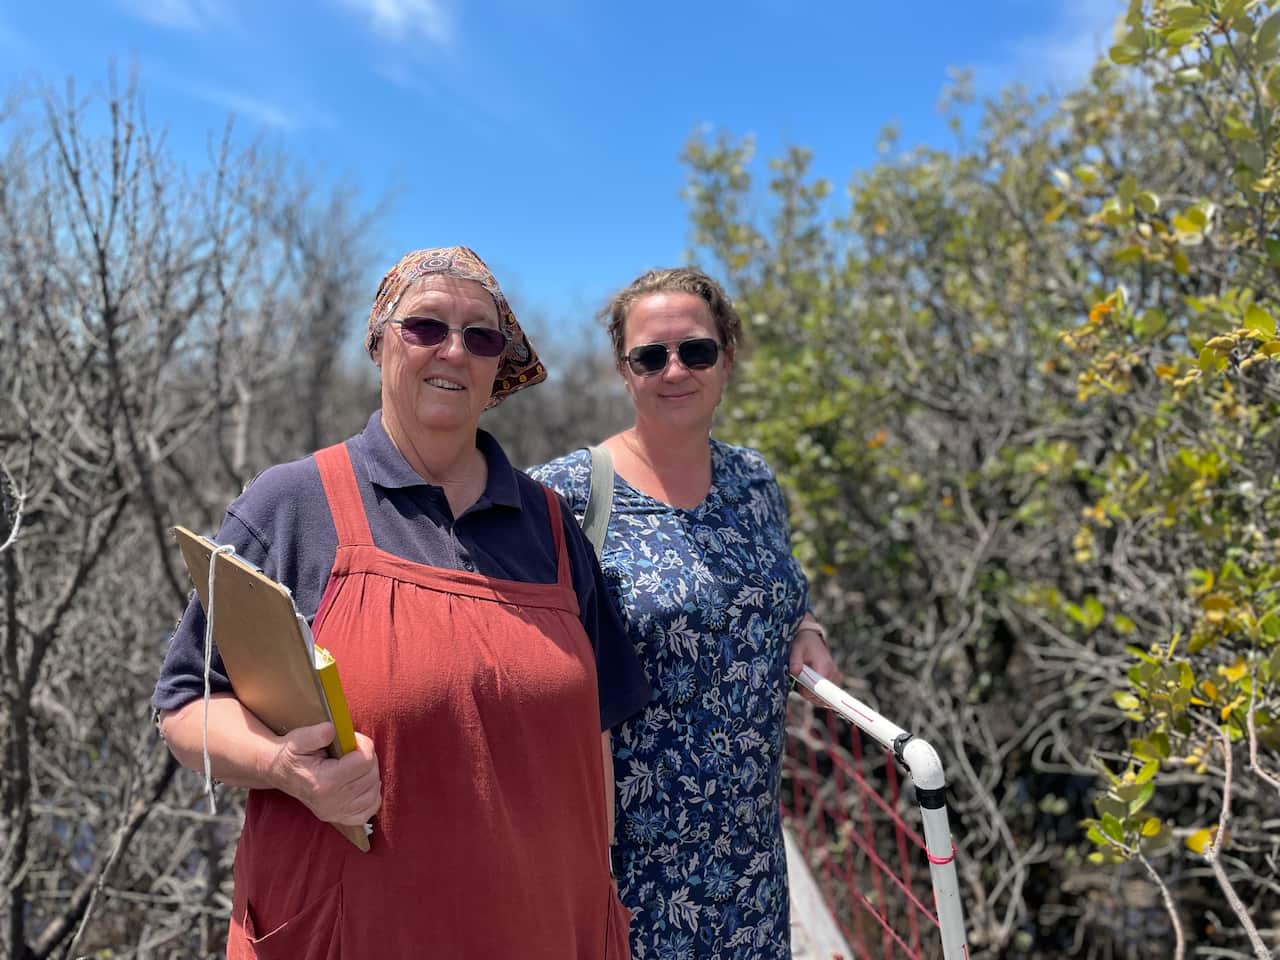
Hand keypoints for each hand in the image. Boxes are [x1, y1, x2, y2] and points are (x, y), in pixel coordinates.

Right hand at [266, 722, 380, 825]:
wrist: (281, 772)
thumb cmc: (294, 754)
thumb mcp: (299, 738)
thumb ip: (316, 734)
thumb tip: (332, 730)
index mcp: (323, 782)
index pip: (364, 761)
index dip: (363, 745)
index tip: (352, 741)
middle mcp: (331, 802)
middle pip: (371, 775)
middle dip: (367, 758)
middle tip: (351, 752)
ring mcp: (336, 813)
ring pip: (374, 790)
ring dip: (370, 774)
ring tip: (354, 766)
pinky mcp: (340, 818)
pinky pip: (371, 808)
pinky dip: (371, 794)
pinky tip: (359, 783)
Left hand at [789, 623, 839, 701]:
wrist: (812, 640)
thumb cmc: (804, 644)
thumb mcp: (796, 649)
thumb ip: (795, 661)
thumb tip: (795, 671)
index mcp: (825, 665)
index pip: (821, 688)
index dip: (809, 692)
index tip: (800, 689)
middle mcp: (833, 673)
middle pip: (823, 696)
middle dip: (808, 694)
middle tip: (799, 682)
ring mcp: (835, 677)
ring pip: (824, 698)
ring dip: (811, 694)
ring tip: (803, 680)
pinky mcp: (834, 681)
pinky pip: (825, 695)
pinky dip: (815, 694)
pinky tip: (809, 684)